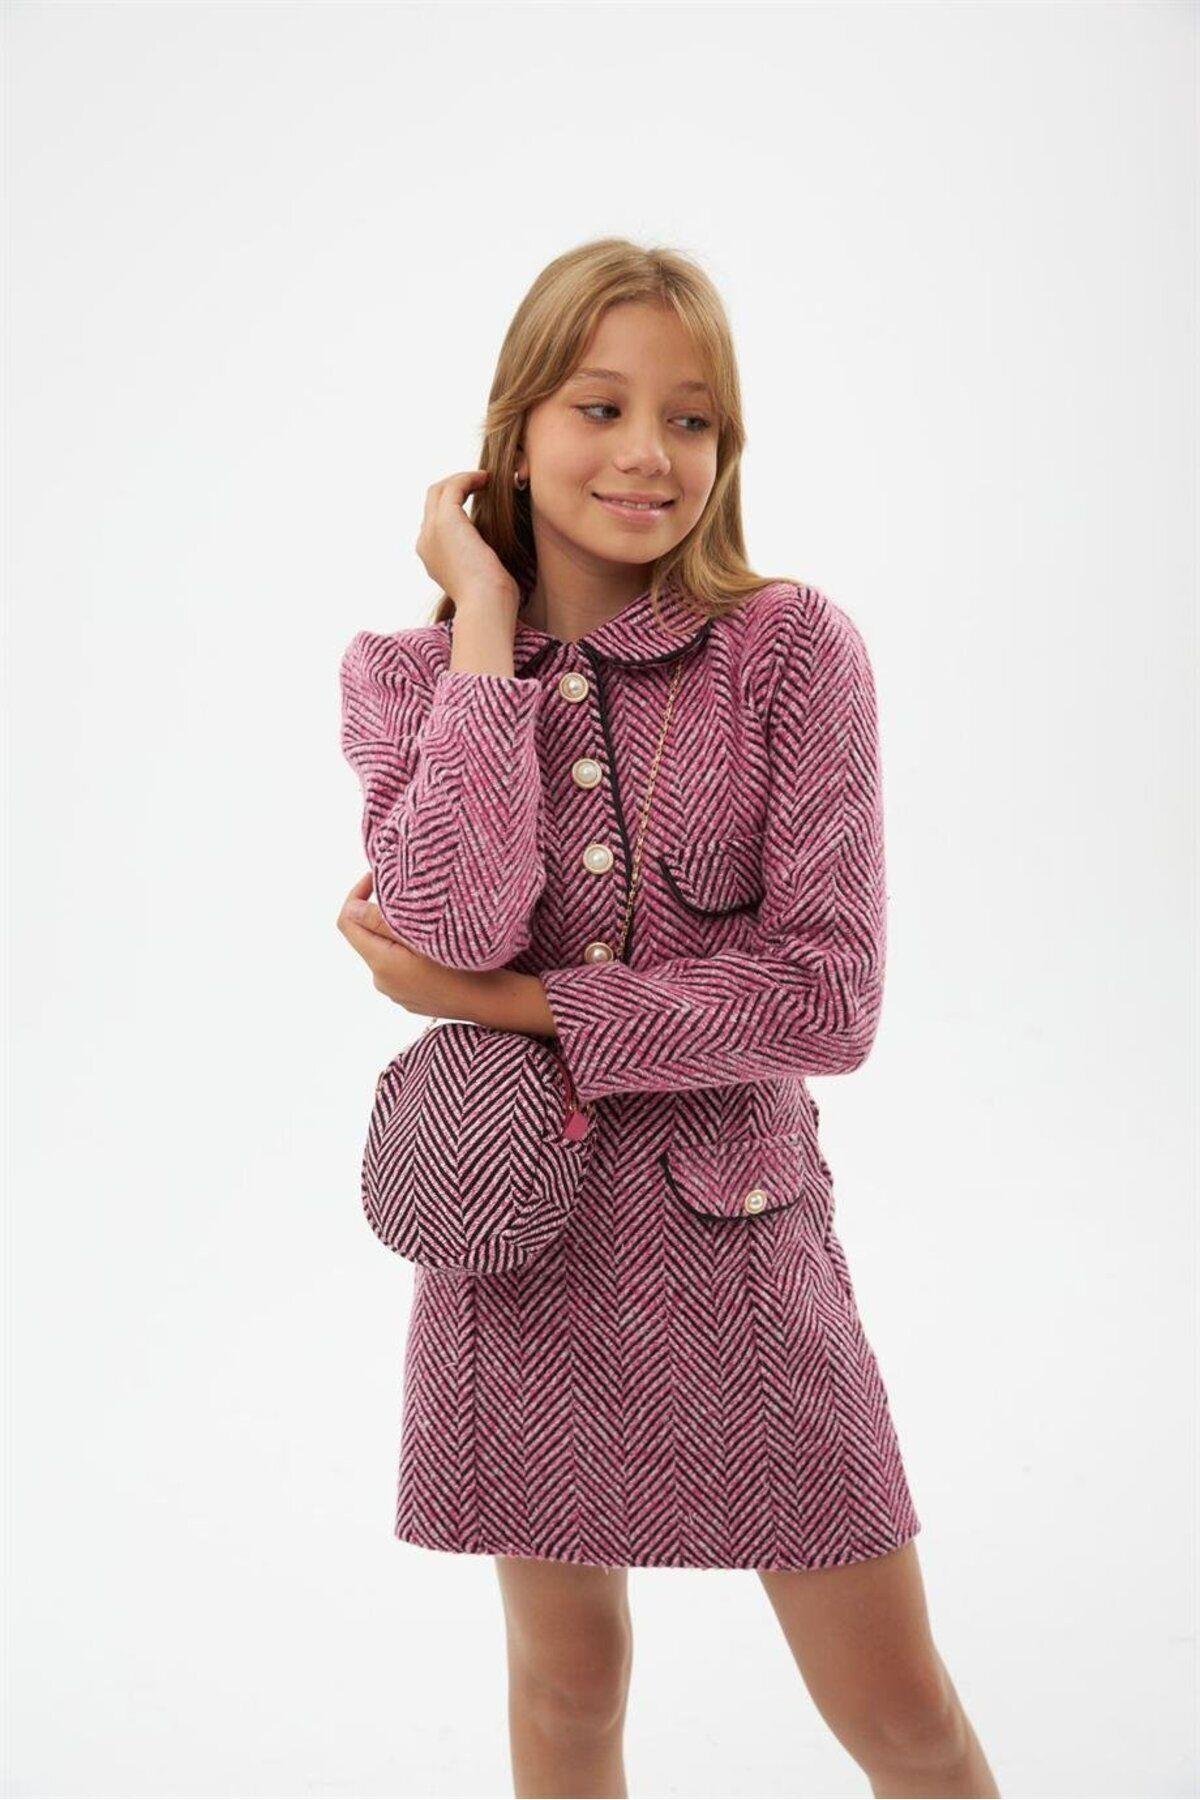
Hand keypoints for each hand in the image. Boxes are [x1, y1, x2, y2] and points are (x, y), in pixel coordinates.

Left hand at [337, 871, 457, 1015]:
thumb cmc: (463, 968)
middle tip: (408, 897)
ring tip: (426, 923)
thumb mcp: (423, 938)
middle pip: (366, 937)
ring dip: (396, 934)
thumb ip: (382, 922)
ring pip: (384, 951)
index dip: (356, 895)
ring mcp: (394, 991)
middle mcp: (381, 980)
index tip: (378, 879)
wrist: (489, 1002)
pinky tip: (434, 949)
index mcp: (381, 963)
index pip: (347, 922)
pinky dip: (408, 952)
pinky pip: (398, 967)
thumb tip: (350, 908)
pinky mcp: (408, 997)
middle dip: (380, 914)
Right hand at [415, 470, 520, 610]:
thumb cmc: (493, 600)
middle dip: (454, 487)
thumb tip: (492, 552)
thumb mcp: (482, 577)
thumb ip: (479, 559)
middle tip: (481, 483)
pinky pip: (453, 486)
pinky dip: (469, 478)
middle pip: (431, 501)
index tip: (479, 499)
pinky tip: (488, 480)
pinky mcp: (446, 520)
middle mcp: (425, 542)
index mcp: (431, 557)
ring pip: (439, 490)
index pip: (435, 521)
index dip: (454, 505)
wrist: (486, 606)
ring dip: (462, 480)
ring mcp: (432, 531)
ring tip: (486, 479)